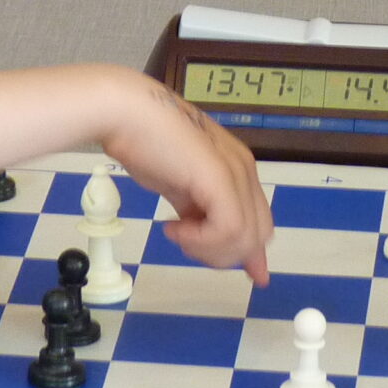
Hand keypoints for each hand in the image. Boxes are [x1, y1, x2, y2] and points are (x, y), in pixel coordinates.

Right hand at [100, 79, 272, 281]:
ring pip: (244, 237)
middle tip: (188, 243)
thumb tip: (213, 244)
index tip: (246, 274)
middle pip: (258, 235)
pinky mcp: (219, 177)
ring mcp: (234, 172)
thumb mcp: (182, 189)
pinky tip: (173, 226)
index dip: (248, 252)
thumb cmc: (147, 144)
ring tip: (177, 231)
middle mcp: (244, 170)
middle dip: (223, 252)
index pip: (260, 223)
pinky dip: (201, 239)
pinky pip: (228, 229)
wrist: (127, 113)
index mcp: (238, 170)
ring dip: (207, 247)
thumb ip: (202, 216)